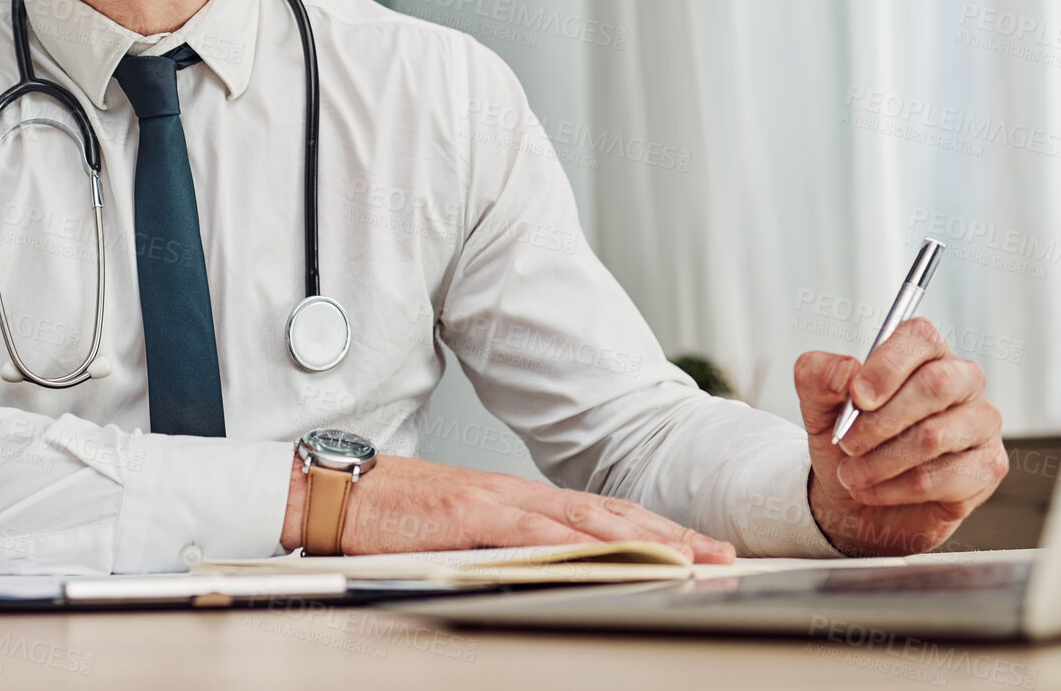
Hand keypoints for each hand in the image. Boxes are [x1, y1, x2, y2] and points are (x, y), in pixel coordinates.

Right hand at [280, 453, 734, 562]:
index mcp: (519, 499)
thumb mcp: (464, 531)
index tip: (700, 548)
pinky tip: (610, 556)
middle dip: (670, 535)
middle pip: (610, 514)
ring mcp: (497, 504)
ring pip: (586, 521)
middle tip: (720, 555)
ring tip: (688, 558)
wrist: (341, 492)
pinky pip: (535, 534)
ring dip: (643, 539)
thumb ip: (508, 545)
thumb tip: (554, 569)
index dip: (655, 530)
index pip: (602, 514)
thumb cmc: (395, 517)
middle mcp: (518, 495)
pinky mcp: (471, 518)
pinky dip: (578, 546)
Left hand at [795, 318, 1007, 556]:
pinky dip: (896, 488)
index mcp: (925, 352)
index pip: (920, 338)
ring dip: (881, 461)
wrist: (858, 502)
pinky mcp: (988, 466)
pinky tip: (874, 490)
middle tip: (847, 443)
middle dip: (881, 420)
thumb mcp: (818, 407)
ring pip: (934, 436)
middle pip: (935, 384)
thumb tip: (843, 370)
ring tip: (851, 474)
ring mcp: (981, 423)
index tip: (857, 396)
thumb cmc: (848, 443)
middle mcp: (963, 380)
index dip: (888, 365)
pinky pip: (943, 478)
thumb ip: (818, 377)